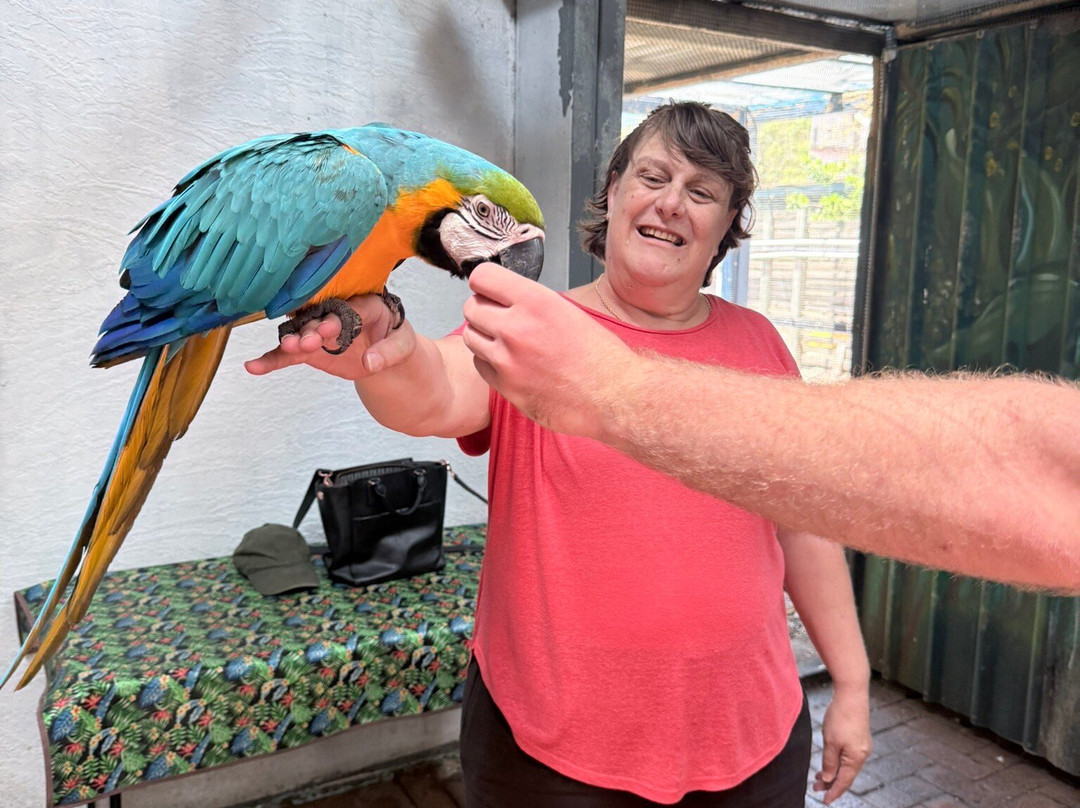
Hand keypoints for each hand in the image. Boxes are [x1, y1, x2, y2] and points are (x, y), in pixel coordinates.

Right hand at [245, 294, 415, 379]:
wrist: (387, 354)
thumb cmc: (396, 340)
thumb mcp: (404, 346)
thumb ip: (389, 353)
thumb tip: (371, 363)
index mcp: (364, 304)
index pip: (348, 309)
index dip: (337, 318)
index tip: (329, 329)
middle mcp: (337, 312)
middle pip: (320, 318)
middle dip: (312, 328)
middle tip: (306, 342)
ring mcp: (320, 329)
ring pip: (302, 333)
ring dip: (292, 341)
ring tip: (287, 348)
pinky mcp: (310, 348)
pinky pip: (290, 354)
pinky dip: (273, 360)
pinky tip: (254, 367)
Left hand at [462, 263, 636, 439]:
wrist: (614, 397)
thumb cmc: (600, 357)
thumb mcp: (568, 312)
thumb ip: (532, 303)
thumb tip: (506, 298)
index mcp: (536, 302)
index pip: (482, 277)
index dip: (484, 283)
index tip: (490, 290)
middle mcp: (516, 327)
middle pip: (471, 307)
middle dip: (482, 309)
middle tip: (498, 317)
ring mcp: (507, 360)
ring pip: (471, 336)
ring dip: (483, 336)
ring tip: (505, 341)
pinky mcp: (506, 387)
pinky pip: (479, 365)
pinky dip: (489, 362)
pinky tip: (510, 363)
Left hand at [815, 685, 870, 803]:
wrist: (851, 693)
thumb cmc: (841, 716)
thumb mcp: (830, 742)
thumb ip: (829, 762)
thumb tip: (828, 778)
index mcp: (856, 758)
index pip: (844, 782)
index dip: (833, 792)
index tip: (824, 801)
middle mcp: (862, 754)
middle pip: (846, 775)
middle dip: (831, 783)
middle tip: (815, 788)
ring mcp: (862, 746)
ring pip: (847, 766)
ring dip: (833, 771)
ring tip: (818, 777)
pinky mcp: (859, 738)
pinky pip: (849, 756)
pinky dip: (838, 762)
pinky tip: (830, 761)